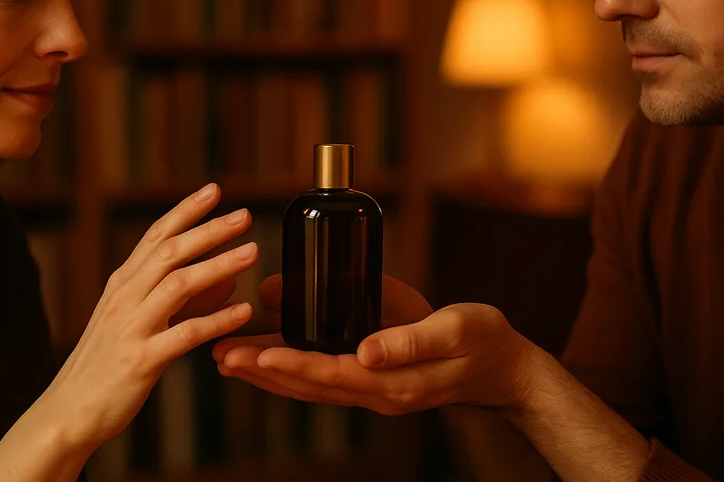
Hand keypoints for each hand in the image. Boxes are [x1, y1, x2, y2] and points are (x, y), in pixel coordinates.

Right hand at [42, 183, 256, 451]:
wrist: (68, 412)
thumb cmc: (106, 367)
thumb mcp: (137, 323)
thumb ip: (181, 299)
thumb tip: (225, 276)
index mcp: (121, 285)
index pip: (155, 236)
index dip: (185, 211)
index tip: (214, 190)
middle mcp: (124, 298)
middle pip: (170, 252)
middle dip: (209, 230)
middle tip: (245, 215)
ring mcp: (131, 327)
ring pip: (178, 284)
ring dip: (219, 264)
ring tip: (253, 252)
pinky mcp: (141, 360)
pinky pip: (185, 334)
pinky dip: (217, 320)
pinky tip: (244, 312)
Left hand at [212, 275, 535, 416]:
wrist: (504, 367)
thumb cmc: (483, 340)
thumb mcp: (454, 330)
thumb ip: (410, 341)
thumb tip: (367, 351)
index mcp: (394, 381)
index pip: (331, 375)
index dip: (291, 364)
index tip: (254, 353)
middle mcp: (377, 392)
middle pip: (309, 385)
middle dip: (262, 371)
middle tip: (219, 354)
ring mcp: (374, 391)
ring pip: (310, 386)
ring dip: (267, 374)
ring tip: (226, 359)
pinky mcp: (372, 381)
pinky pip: (323, 381)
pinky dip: (290, 371)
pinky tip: (266, 360)